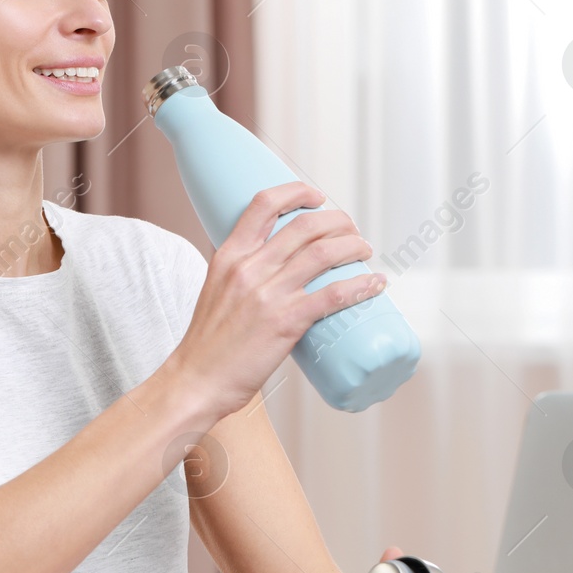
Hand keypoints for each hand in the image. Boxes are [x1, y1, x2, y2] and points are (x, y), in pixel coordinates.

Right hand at [167, 182, 382, 419]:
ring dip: (353, 246)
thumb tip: (276, 264)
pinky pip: (333, 295)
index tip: (316, 197)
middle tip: (351, 230)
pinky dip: (360, 286)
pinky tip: (375, 284)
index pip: (263, 204)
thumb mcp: (216, 290)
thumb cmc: (208, 342)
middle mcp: (249, 268)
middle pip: (304, 225)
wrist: (198, 379)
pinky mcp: (285, 322)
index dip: (296, 192)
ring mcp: (268, 294)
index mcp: (229, 256)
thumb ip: (242, 272)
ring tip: (364, 250)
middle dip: (338, 221)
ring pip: (324, 253)